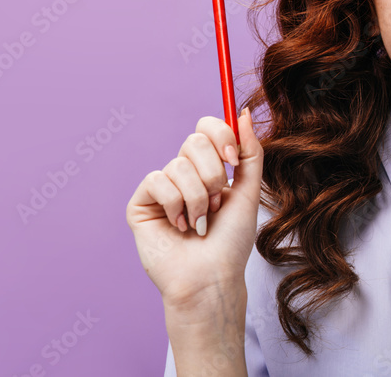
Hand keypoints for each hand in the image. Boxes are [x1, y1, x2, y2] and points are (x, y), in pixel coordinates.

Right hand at [126, 108, 263, 310]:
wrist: (212, 277)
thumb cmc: (230, 241)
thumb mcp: (249, 190)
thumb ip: (250, 152)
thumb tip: (245, 113)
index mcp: (209, 169)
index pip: (207, 128)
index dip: (221, 135)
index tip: (233, 159)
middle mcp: (184, 175)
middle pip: (194, 141)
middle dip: (213, 174)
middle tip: (217, 203)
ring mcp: (162, 189)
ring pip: (179, 165)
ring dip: (198, 198)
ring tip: (200, 223)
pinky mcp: (141, 204)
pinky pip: (157, 180)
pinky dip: (176, 204)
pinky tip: (180, 227)